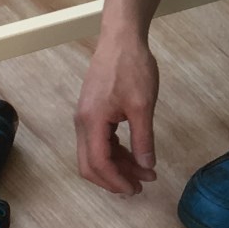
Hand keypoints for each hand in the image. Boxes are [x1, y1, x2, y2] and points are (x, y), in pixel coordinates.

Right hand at [76, 29, 160, 194]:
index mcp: (92, 122)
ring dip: (117, 166)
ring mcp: (86, 116)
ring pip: (95, 153)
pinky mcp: (93, 111)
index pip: (98, 163)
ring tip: (144, 171)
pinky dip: (115, 152)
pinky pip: (99, 140)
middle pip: (90, 164)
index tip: (136, 189)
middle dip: (114, 178)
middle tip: (140, 185)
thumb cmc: (132, 67)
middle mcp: (82, 122)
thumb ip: (143, 139)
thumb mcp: (142, 106)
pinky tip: (134, 153)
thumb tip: (146, 165)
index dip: (116, 180)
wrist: (121, 38)